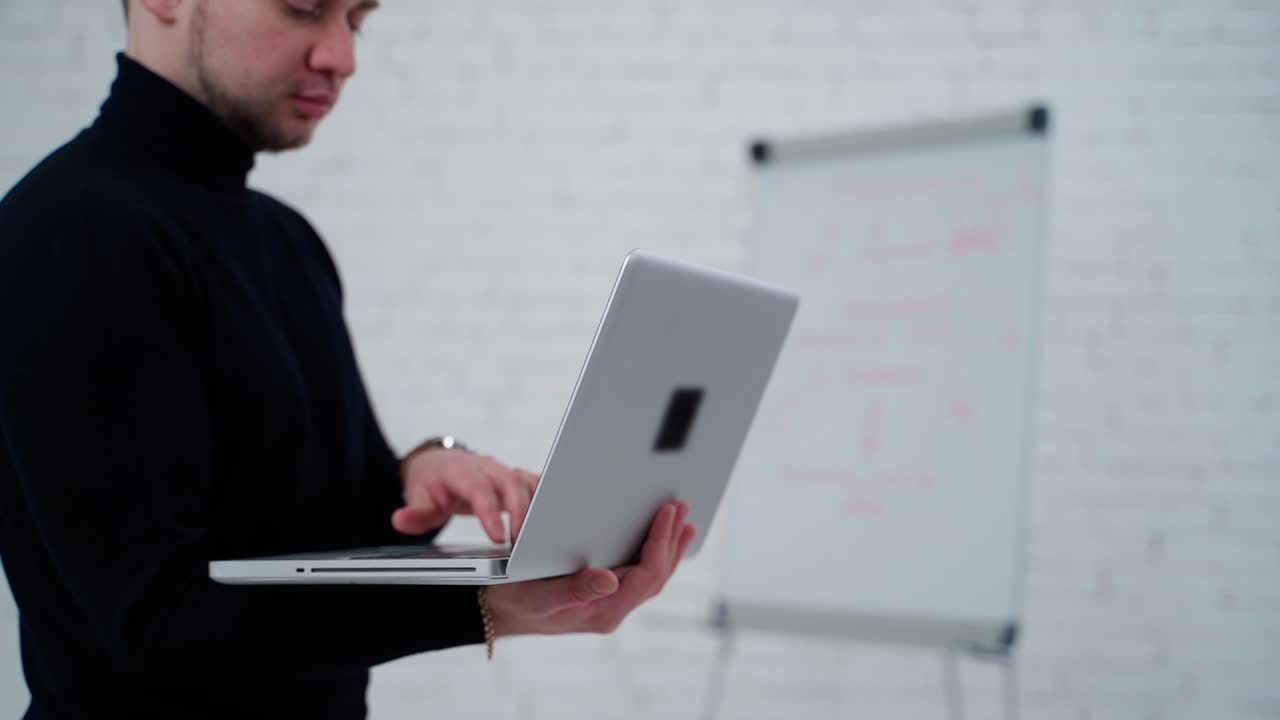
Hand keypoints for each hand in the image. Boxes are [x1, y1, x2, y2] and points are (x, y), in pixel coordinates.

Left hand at [392, 449, 539, 543]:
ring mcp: (501, 470)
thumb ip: (413, 513)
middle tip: (523, 543)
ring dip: (536, 507)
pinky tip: (550, 521)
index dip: (490, 512)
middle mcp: (484, 466)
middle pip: (510, 482)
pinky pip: (533, 483)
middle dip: (521, 512)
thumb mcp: (417, 498)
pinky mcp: (513, 476)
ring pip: (526, 481)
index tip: (498, 538)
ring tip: (540, 537)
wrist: (438, 465)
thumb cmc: (430, 484)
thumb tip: (399, 520)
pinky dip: (544, 499)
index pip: (478, 489)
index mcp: (459, 470)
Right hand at [485, 501, 696, 637]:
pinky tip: (660, 536)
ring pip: (651, 574)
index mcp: (603, 611)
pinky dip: (653, 551)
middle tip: (683, 507)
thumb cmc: (514, 599)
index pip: (646, 576)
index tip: (667, 513)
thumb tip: (610, 579)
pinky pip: (638, 572)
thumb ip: (574, 588)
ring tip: (683, 519)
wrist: (499, 610)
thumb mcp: (539, 593)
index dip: (661, 543)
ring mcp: (611, 602)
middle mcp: (612, 609)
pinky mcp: (605, 593)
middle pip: (656, 575)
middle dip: (672, 540)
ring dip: (668, 545)